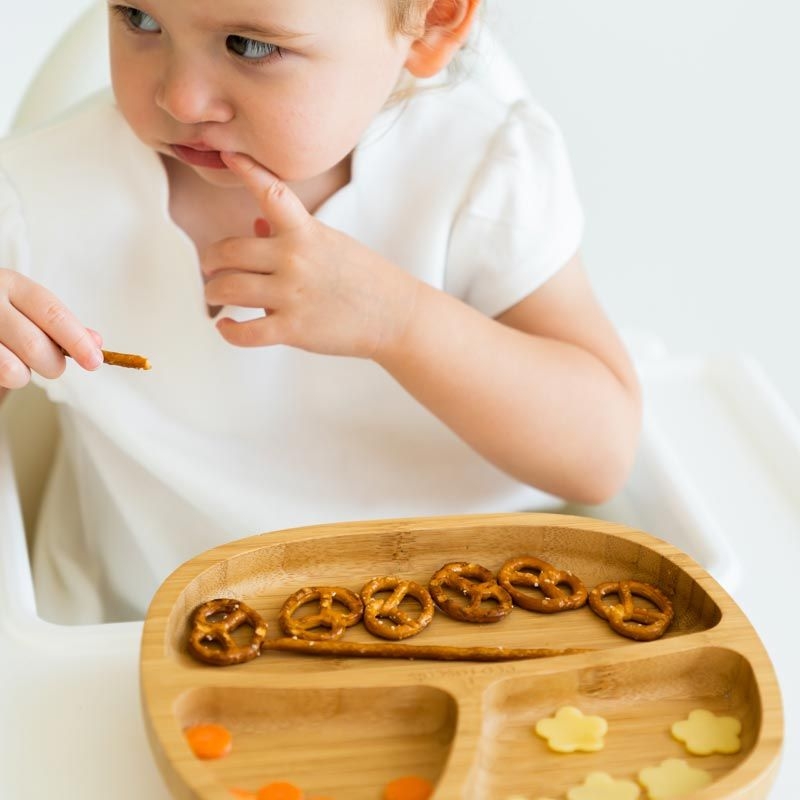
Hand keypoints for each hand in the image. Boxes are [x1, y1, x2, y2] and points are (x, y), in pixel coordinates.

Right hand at [0, 269, 102, 388]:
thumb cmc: (3, 312)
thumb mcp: (29, 307)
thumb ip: (60, 324)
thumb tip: (96, 343)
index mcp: (11, 284)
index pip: (52, 313)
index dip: (77, 340)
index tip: (95, 361)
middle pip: (34, 345)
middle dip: (53, 364)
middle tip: (53, 365)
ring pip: (12, 368)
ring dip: (25, 375)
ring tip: (22, 365)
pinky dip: (7, 377)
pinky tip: (4, 363)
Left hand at [201, 152, 418, 358]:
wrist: (396, 314)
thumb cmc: (365, 278)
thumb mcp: (331, 244)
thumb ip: (292, 234)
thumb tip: (255, 224)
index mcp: (305, 232)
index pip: (271, 193)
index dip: (246, 171)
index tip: (228, 157)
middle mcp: (294, 258)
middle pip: (227, 251)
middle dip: (210, 261)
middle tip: (210, 268)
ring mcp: (291, 294)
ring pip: (227, 289)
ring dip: (213, 292)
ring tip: (216, 295)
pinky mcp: (292, 329)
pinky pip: (244, 331)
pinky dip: (229, 330)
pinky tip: (227, 326)